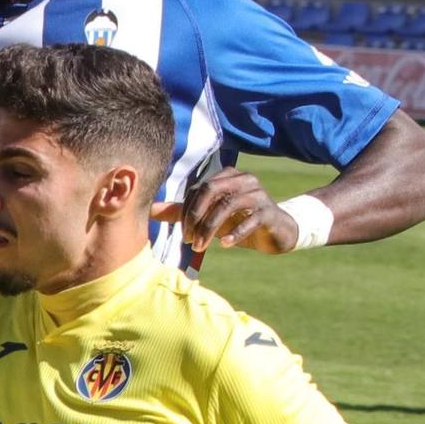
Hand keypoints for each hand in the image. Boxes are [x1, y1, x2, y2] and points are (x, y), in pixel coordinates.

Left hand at [152, 167, 297, 252]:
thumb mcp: (208, 217)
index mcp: (226, 176)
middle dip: (196, 216)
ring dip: (210, 227)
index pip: (199, 189)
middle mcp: (243, 180)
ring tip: (200, 247)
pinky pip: (251, 219)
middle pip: (211, 189)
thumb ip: (181, 212)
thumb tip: (150, 209)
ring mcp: (258, 194)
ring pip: (229, 204)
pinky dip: (235, 232)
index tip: (183, 234)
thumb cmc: (237, 221)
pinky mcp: (270, 212)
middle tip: (188, 240)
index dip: (187, 211)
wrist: (275, 233)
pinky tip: (225, 245)